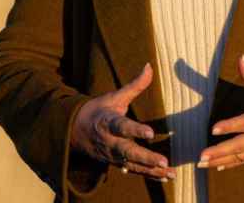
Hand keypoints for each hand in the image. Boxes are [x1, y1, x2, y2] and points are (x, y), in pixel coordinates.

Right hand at [71, 63, 173, 180]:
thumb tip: (150, 66)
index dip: (135, 130)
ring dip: (150, 169)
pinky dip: (149, 175)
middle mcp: (109, 141)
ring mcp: (112, 155)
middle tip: (163, 160)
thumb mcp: (114, 96)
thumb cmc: (99, 110)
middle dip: (145, 157)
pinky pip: (133, 171)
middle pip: (127, 151)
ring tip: (169, 171)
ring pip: (132, 164)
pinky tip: (165, 176)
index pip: (122, 126)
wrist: (74, 130)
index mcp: (108, 122)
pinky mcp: (115, 163)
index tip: (150, 133)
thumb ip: (135, 85)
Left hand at [198, 55, 243, 170]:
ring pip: (243, 156)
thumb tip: (241, 58)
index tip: (214, 129)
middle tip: (202, 156)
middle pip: (242, 145)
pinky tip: (218, 167)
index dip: (231, 125)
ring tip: (202, 164)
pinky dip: (233, 164)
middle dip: (221, 151)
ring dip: (222, 161)